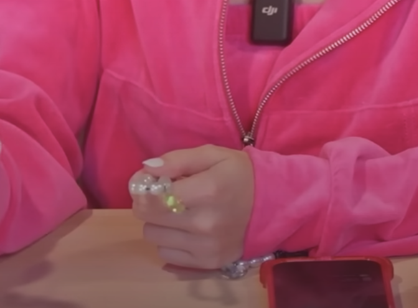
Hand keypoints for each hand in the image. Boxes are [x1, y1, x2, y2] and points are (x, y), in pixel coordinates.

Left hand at [131, 145, 254, 269]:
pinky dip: (170, 241)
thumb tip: (147, 168)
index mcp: (207, 191)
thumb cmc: (240, 174)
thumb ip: (178, 159)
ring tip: (178, 212)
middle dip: (150, 205)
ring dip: (160, 223)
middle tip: (164, 196)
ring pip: (155, 238)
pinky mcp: (208, 262)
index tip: (148, 183)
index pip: (153, 197)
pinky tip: (185, 229)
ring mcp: (207, 246)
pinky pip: (167, 255)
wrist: (274, 204)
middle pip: (150, 219)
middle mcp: (205, 223)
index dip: (143, 189)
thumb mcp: (213, 155)